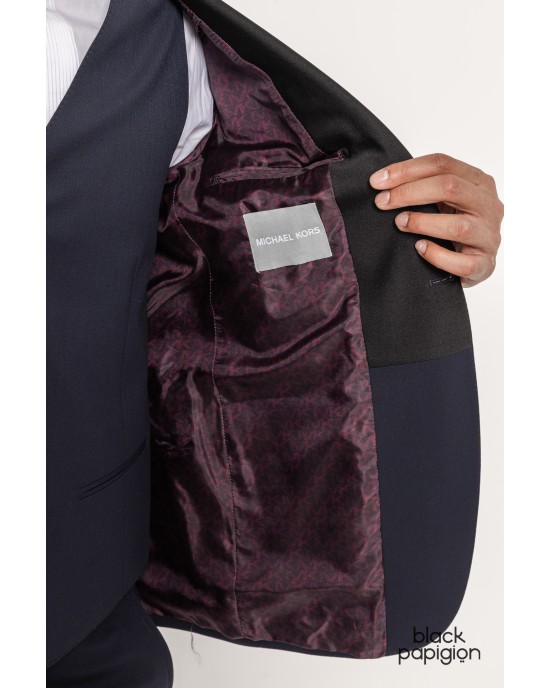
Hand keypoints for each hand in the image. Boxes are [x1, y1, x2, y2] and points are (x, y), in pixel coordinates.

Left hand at [369, 153, 503, 286]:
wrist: (476, 262)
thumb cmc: (455, 226)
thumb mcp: (445, 200)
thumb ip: (424, 187)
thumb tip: (382, 182)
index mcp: (479, 182)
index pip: (443, 164)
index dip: (406, 170)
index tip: (377, 181)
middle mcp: (489, 205)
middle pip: (450, 187)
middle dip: (409, 192)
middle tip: (382, 202)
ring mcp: (490, 236)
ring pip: (458, 226)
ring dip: (422, 222)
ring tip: (400, 223)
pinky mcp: (485, 265)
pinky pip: (462, 263)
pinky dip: (438, 256)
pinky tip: (420, 249)